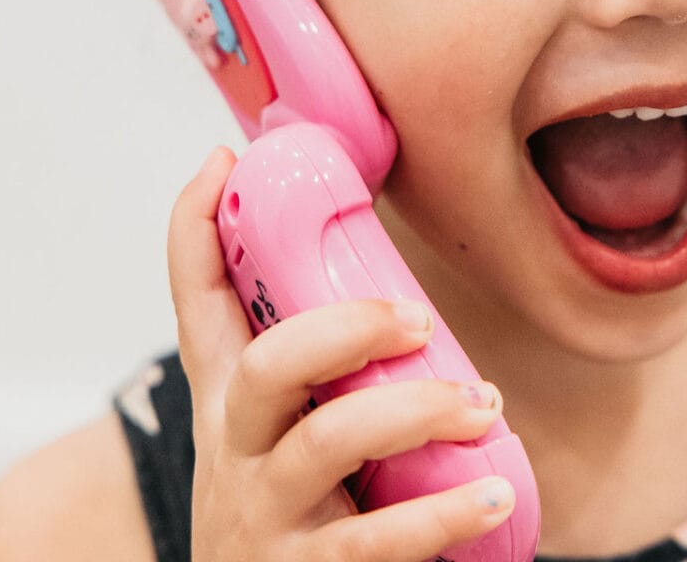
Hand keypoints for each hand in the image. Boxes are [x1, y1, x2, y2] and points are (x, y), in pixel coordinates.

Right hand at [168, 146, 515, 559]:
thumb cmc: (297, 523)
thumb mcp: (287, 441)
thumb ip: (324, 372)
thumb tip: (396, 295)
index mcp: (229, 407)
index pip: (197, 305)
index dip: (196, 230)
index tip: (222, 162)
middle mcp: (234, 455)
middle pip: (264, 365)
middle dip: (343, 327)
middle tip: (417, 315)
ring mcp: (263, 517)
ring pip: (325, 442)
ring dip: (414, 410)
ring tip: (482, 404)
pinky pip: (375, 541)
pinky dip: (442, 514)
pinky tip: (489, 494)